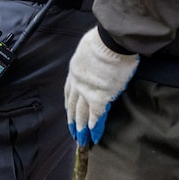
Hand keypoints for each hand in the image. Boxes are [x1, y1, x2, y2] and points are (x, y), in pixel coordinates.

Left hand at [64, 28, 137, 144]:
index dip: (69, 104)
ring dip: (81, 128)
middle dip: (73, 121)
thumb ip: (89, 58)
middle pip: (73, 106)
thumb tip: (93, 58)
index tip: (69, 112)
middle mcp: (78, 84)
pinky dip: (95, 126)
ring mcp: (88, 92)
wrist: (110, 43)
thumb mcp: (88, 48)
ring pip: (82, 114)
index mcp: (75, 71)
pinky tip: (95, 134)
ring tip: (82, 139)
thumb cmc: (102, 40)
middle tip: (73, 133)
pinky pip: (96, 115)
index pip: (69, 92)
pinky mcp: (100, 97)